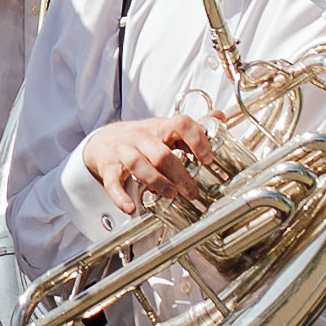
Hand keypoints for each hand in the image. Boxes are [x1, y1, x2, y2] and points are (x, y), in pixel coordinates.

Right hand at [81, 110, 228, 214]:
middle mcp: (140, 136)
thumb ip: (192, 128)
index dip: (197, 140)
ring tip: (171, 195)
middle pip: (161, 153)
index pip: (181, 124)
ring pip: (137, 164)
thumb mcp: (167, 130)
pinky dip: (120, 197)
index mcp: (160, 127)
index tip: (208, 159)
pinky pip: (112, 182)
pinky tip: (131, 208)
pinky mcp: (108, 167)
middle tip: (193, 192)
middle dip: (180, 174)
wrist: (105, 140)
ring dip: (157, 182)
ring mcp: (123, 151)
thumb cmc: (143, 139)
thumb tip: (220, 116)